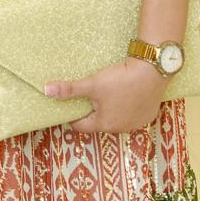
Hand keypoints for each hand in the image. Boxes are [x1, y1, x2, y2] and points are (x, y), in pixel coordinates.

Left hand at [44, 56, 167, 134]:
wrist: (153, 71)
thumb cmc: (121, 80)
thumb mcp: (92, 84)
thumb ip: (69, 90)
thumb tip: (46, 90)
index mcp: (104, 124)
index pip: (80, 126)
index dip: (73, 114)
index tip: (72, 103)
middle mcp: (120, 129)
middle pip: (99, 122)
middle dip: (93, 110)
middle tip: (91, 93)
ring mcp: (136, 123)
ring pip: (116, 118)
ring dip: (111, 109)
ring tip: (109, 92)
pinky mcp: (148, 115)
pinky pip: (132, 113)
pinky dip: (128, 106)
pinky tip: (127, 92)